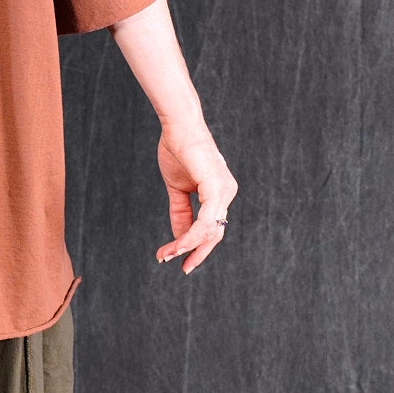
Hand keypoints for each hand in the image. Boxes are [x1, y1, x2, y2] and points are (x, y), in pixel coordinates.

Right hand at [155, 123, 236, 275]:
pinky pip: (205, 220)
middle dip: (196, 253)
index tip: (175, 257)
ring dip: (186, 246)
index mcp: (220, 193)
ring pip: (209, 231)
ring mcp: (224, 190)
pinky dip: (190, 235)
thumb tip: (179, 238)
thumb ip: (181, 213)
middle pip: (214, 234)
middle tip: (177, 266)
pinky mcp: (215, 187)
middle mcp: (227, 193)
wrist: (177, 126)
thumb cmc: (177, 151)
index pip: (211, 227)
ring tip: (167, 255)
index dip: (194, 245)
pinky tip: (177, 244)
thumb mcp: (177, 189)